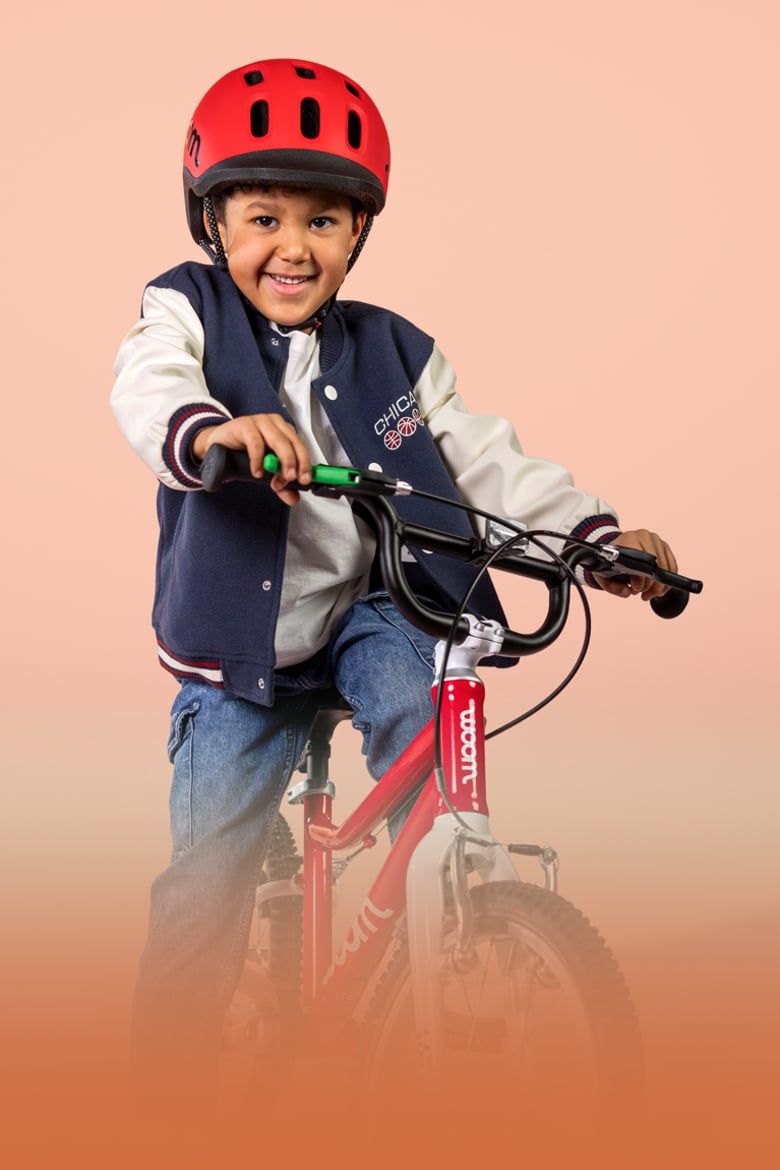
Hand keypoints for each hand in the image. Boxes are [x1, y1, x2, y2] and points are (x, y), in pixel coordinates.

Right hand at [192, 413, 310, 504]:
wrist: (218, 444)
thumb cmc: (244, 452)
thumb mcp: (266, 470)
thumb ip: (281, 483)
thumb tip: (294, 498)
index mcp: (285, 432)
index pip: (300, 447)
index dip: (304, 463)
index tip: (306, 479)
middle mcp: (275, 424)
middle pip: (291, 442)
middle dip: (294, 462)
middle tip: (292, 478)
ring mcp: (260, 422)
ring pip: (277, 440)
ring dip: (280, 461)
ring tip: (277, 479)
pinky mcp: (244, 424)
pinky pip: (255, 442)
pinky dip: (258, 459)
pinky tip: (257, 472)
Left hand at [595, 529, 677, 600]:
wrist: (616, 549)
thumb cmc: (611, 561)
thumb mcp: (604, 573)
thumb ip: (612, 586)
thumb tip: (627, 592)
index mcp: (628, 539)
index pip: (641, 559)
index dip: (640, 577)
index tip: (636, 589)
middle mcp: (644, 536)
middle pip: (655, 564)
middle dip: (651, 584)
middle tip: (643, 594)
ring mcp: (656, 540)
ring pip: (665, 567)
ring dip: (659, 585)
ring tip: (649, 593)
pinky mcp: (664, 546)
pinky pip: (672, 566)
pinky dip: (668, 581)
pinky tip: (659, 589)